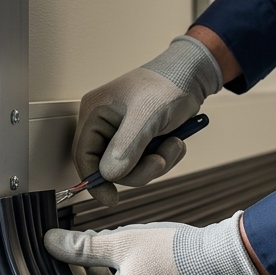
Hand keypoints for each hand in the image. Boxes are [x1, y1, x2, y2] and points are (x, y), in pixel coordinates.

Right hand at [72, 35, 221, 205]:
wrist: (192, 75)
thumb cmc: (167, 85)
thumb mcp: (147, 116)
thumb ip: (126, 147)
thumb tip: (109, 175)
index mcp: (95, 113)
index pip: (83, 155)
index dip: (94, 181)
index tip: (111, 199)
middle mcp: (104, 124)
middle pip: (109, 167)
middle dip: (139, 169)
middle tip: (161, 159)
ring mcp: (121, 132)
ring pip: (129, 168)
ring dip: (156, 163)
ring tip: (173, 144)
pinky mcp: (138, 138)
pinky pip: (144, 162)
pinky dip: (163, 158)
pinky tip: (174, 141)